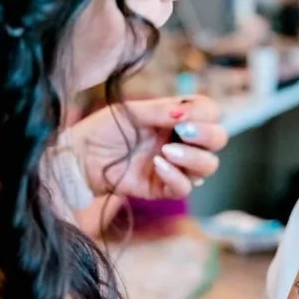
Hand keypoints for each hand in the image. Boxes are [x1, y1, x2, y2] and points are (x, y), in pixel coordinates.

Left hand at [66, 96, 227, 200]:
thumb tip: (188, 113)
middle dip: (207, 136)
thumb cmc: (104, 129)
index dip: (206, 114)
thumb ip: (162, 111)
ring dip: (193, 158)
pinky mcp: (163, 188)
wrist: (80, 157)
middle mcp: (182, 140)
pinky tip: (157, 165)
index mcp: (177, 117)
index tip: (183, 116)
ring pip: (208, 166)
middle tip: (184, 132)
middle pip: (218, 140)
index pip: (211, 112)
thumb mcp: (133, 112)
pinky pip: (185, 188)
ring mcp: (175, 165)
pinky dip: (176, 176)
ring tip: (166, 152)